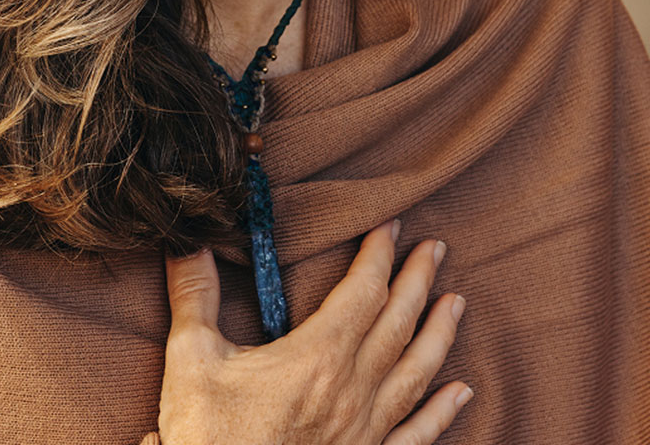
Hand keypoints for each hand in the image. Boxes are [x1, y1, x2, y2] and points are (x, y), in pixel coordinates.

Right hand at [154, 220, 471, 444]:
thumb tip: (187, 241)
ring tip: (456, 301)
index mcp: (316, 358)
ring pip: (416, 373)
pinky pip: (416, 435)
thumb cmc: (208, 437)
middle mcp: (352, 392)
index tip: (391, 225)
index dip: (379, 256)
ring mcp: (365, 432)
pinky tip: (462, 393)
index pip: (362, 292)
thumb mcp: (191, 359)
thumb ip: (193, 295)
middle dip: (417, 281)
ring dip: (439, 334)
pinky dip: (442, 412)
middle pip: (397, 324)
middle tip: (435, 248)